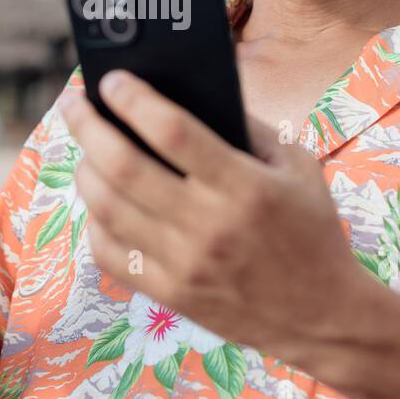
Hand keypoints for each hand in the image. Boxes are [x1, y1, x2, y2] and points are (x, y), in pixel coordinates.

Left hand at [59, 70, 368, 362]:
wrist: (324, 318)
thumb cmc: (311, 232)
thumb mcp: (298, 167)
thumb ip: (250, 128)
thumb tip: (192, 94)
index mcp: (244, 187)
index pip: (173, 132)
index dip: (134, 101)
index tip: (111, 80)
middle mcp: (208, 225)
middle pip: (124, 167)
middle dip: (89, 127)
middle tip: (75, 104)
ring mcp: (185, 265)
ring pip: (108, 209)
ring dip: (85, 170)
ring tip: (85, 149)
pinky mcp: (171, 295)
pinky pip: (111, 255)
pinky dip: (95, 222)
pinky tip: (99, 202)